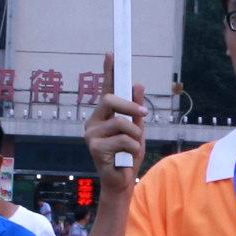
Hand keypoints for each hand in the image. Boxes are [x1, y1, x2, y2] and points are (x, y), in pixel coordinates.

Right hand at [84, 71, 147, 191]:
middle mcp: (93, 122)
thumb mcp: (137, 130)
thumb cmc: (128, 156)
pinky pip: (123, 140)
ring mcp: (91, 135)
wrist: (122, 182)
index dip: (109, 71)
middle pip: (110, 100)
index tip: (111, 53)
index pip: (106, 89)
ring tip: (132, 148)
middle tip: (143, 114)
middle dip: (130, 106)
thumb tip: (138, 84)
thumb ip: (136, 110)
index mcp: (103, 116)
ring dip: (135, 136)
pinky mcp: (94, 148)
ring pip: (121, 123)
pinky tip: (125, 158)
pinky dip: (132, 148)